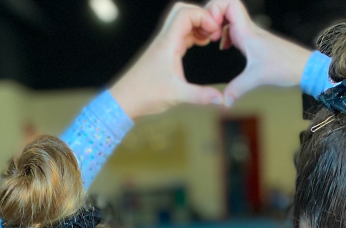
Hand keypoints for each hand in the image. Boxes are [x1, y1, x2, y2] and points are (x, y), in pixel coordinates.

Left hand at [110, 2, 223, 118]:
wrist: (124, 100)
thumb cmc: (145, 95)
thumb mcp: (177, 95)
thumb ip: (201, 96)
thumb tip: (221, 100)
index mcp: (167, 43)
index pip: (185, 13)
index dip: (204, 16)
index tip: (215, 31)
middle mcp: (164, 39)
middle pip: (182, 11)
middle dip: (201, 16)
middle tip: (213, 30)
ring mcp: (163, 44)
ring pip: (181, 21)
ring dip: (197, 25)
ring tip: (210, 38)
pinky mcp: (163, 51)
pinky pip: (180, 34)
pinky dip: (192, 34)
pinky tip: (200, 44)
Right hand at [205, 0, 311, 105]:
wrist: (306, 68)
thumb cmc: (286, 67)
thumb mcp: (258, 78)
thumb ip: (237, 88)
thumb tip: (223, 101)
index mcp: (247, 32)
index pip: (229, 3)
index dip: (215, 8)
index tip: (211, 27)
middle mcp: (249, 29)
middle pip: (226, 7)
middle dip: (212, 16)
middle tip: (208, 33)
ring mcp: (252, 35)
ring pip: (229, 19)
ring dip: (218, 25)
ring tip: (213, 40)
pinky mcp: (255, 42)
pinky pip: (235, 30)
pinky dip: (226, 34)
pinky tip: (225, 48)